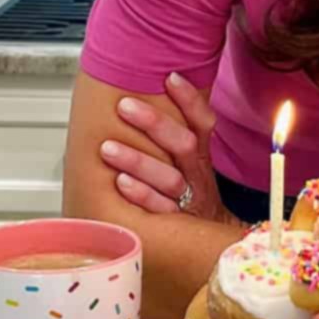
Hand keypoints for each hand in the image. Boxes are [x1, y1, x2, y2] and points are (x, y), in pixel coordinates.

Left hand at [101, 74, 232, 223]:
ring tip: (108, 148)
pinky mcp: (175, 224)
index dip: (189, 100)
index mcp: (201, 157)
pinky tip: (120, 182)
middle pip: (183, 145)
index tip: (171, 78)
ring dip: (138, 161)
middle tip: (125, 106)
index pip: (202, 122)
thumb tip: (156, 96)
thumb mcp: (194, 164)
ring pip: (168, 177)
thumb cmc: (194, 195)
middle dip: (154, 124)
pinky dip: (141, 195)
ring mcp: (187, 200)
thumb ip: (178, 135)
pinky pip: (159, 209)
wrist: (209, 241)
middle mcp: (196, 175)